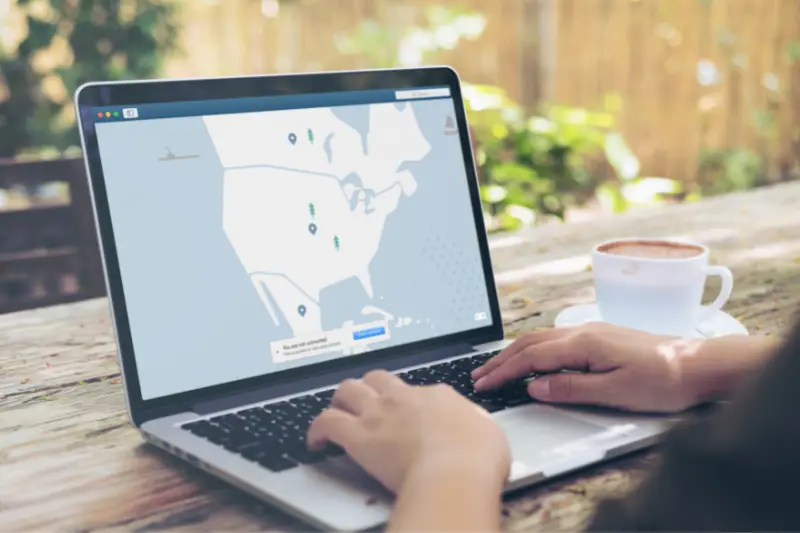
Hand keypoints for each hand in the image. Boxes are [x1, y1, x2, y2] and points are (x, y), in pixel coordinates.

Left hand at [307, 370, 510, 491]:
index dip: (408, 402)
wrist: (455, 470)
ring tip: (337, 412)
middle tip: (366, 402)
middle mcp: (404, 398)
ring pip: (347, 389)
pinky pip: (326, 422)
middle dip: (369, 387)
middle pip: (377, 378)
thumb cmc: (477, 457)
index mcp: (437, 396)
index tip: (407, 414)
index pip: (415, 390)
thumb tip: (477, 431)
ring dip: (340, 399)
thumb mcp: (490, 434)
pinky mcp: (358, 436)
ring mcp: (379, 414)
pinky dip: (316, 430)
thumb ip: (478, 427)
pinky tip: (315, 441)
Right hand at [472, 323, 699, 411]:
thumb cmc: (663, 380)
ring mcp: (591, 330)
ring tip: (495, 368)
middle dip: (500, 360)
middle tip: (478, 376)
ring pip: (540, 337)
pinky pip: (554, 338)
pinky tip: (531, 358)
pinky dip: (532, 349)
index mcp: (584, 344)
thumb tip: (535, 386)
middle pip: (529, 343)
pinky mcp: (600, 335)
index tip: (483, 384)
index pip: (531, 358)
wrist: (698, 364)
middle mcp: (583, 331)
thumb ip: (571, 388)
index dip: (504, 372)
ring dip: (514, 353)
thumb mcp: (615, 393)